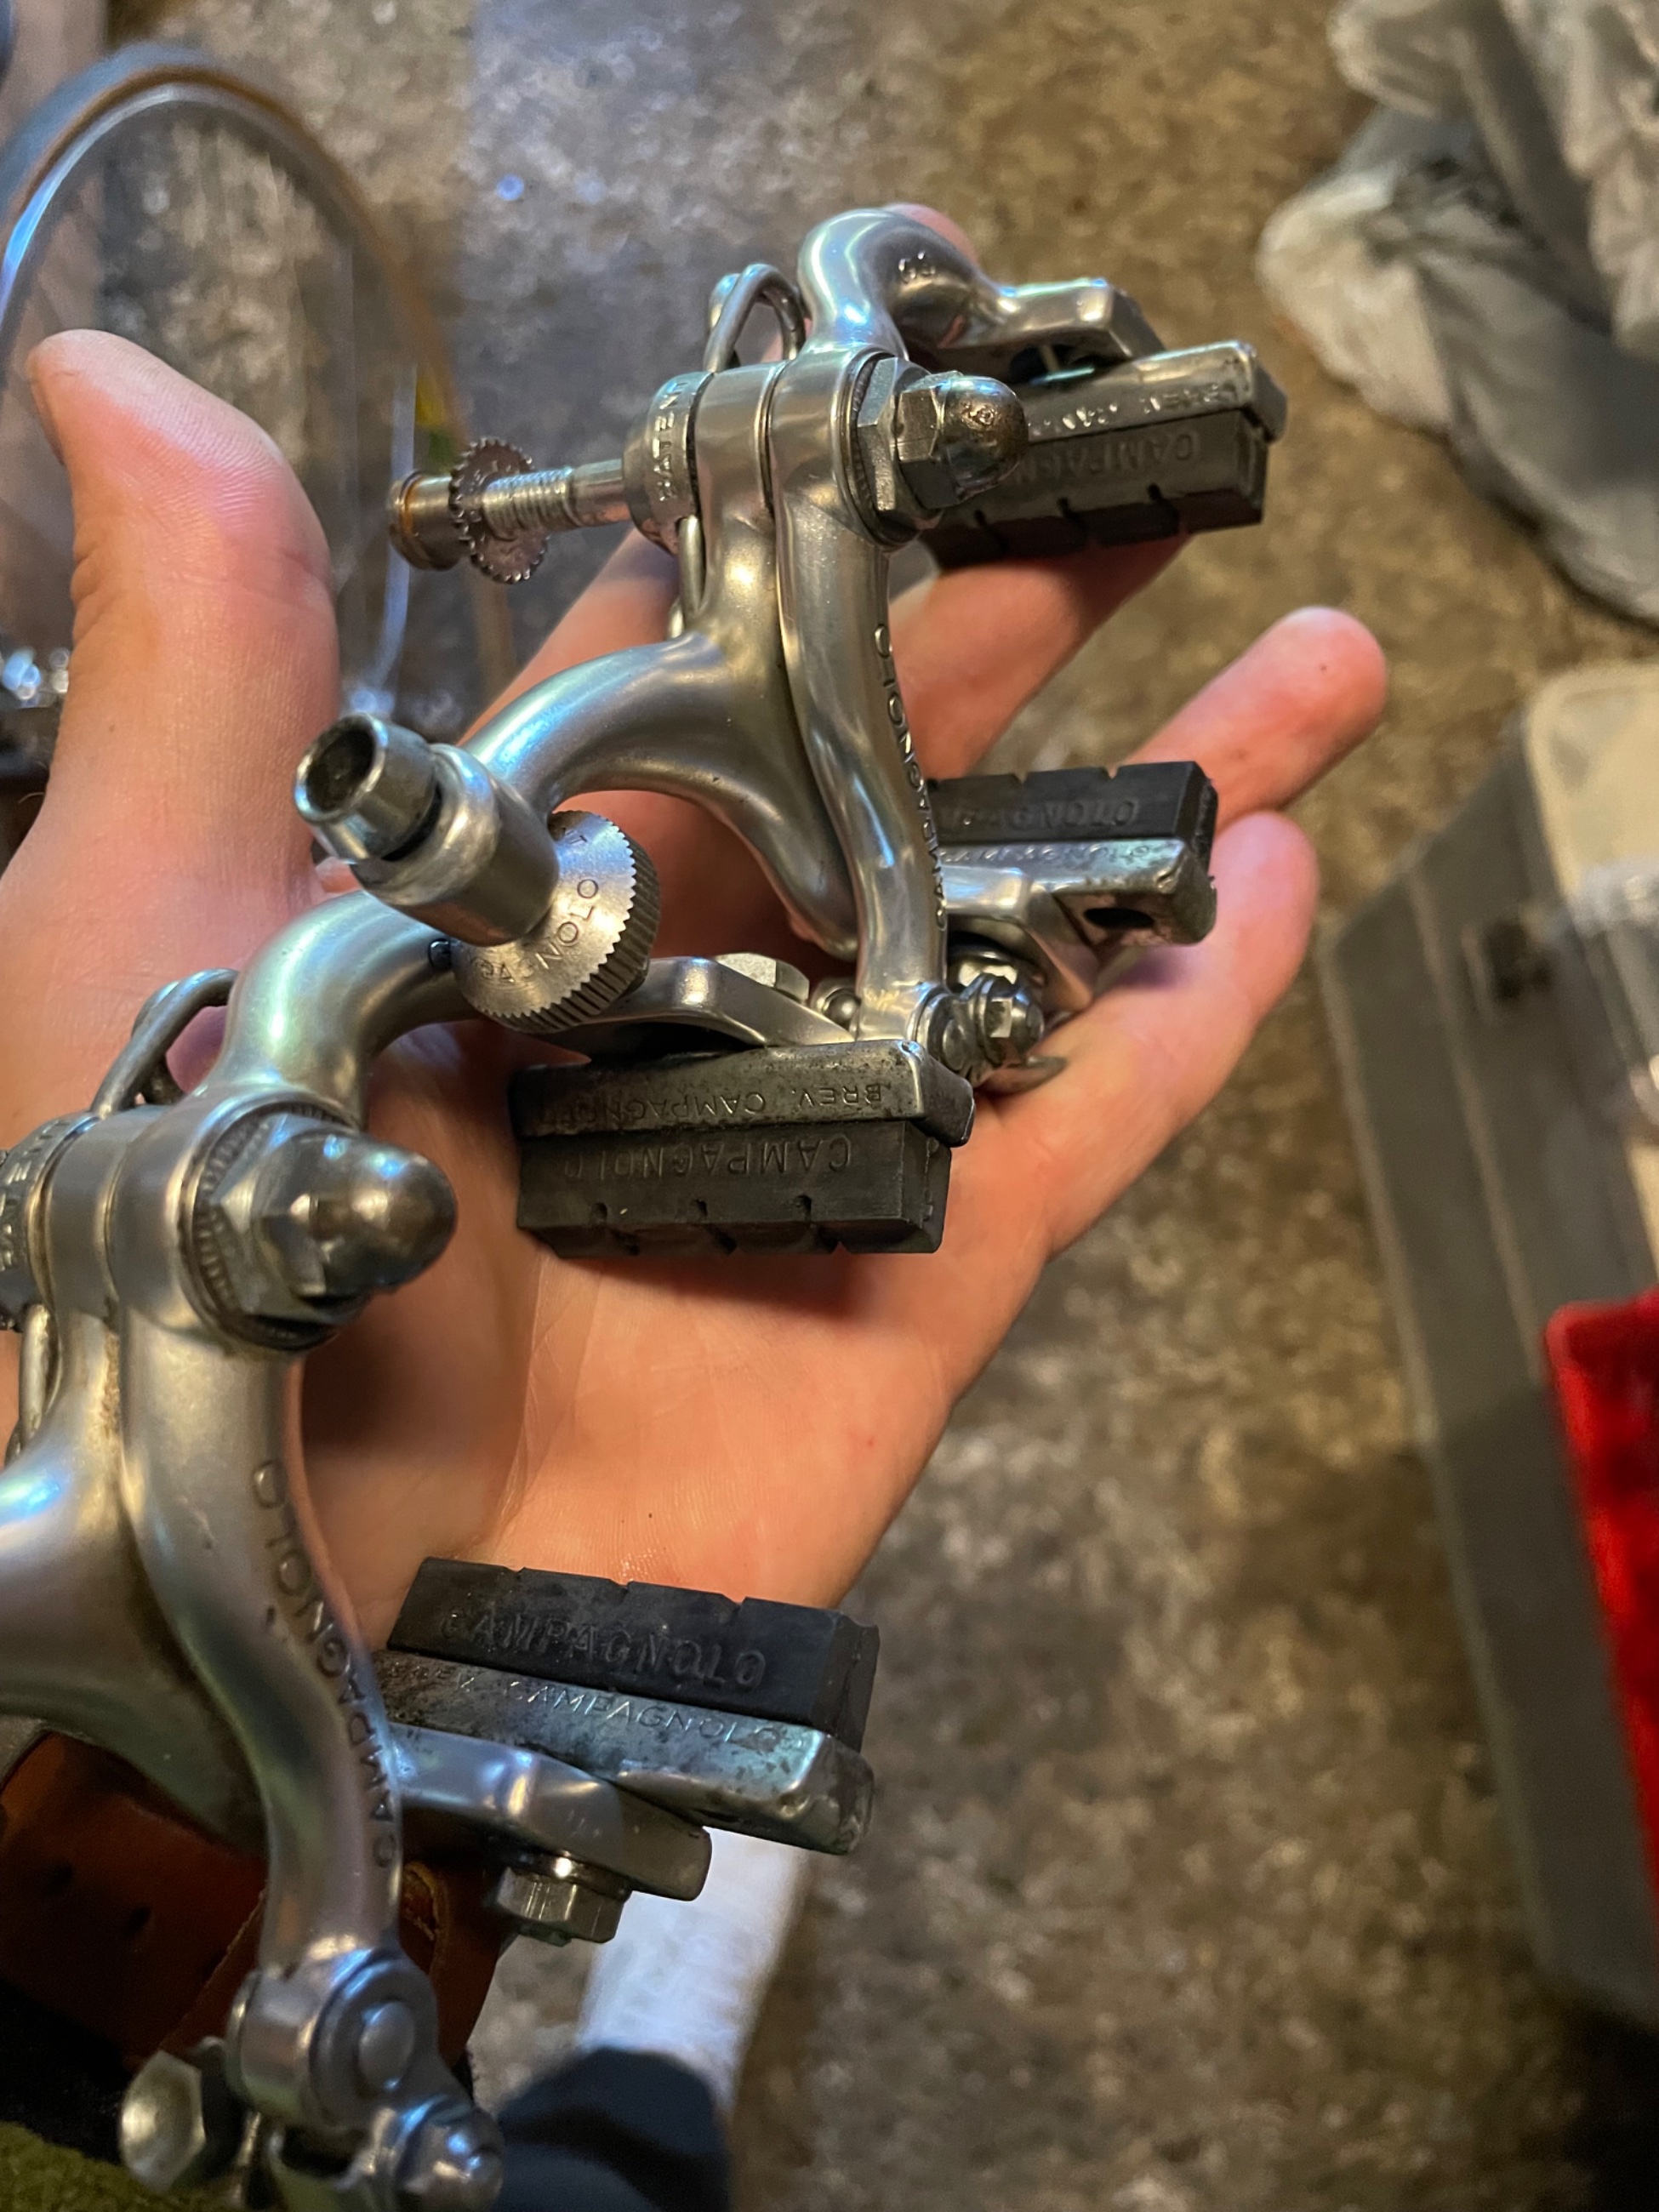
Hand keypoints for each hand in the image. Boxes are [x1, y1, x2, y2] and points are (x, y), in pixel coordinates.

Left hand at [0, 327, 1383, 1644]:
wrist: (291, 1621)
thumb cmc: (185, 1267)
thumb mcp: (150, 937)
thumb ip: (204, 680)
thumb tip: (115, 377)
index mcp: (524, 885)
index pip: (701, 662)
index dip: (815, 530)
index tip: (933, 403)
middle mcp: (688, 981)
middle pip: (900, 765)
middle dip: (1037, 622)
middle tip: (1159, 482)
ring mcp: (819, 1128)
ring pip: (1024, 926)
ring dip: (1172, 796)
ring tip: (1319, 663)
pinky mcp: (915, 1280)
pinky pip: (1076, 1128)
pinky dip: (1185, 1019)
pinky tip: (1286, 886)